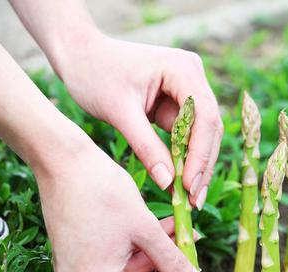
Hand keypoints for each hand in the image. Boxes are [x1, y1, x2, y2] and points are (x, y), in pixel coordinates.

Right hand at [36, 134, 209, 271]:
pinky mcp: (75, 252)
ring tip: (183, 233)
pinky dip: (139, 248)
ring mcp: (75, 267)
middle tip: (193, 256)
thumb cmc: (103, 191)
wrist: (62, 159)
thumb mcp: (146, 230)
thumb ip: (174, 262)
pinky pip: (115, 259)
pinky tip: (163, 228)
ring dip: (157, 256)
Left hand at [54, 33, 222, 208]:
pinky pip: (188, 134)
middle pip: (210, 127)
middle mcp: (192, 76)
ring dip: (196, 164)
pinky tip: (179, 183)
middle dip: (202, 164)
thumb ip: (146, 147)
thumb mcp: (119, 113)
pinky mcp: (179, 101)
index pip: (204, 116)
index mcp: (182, 69)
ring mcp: (188, 88)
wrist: (78, 55)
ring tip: (189, 198)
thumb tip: (169, 183)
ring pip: (202, 134)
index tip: (189, 184)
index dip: (201, 153)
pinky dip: (183, 157)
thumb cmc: (94, 74)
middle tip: (194, 200)